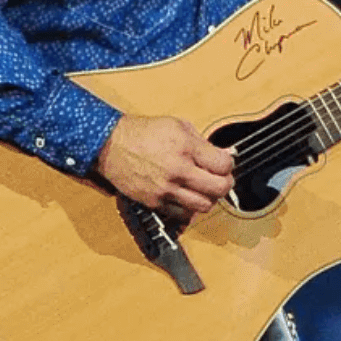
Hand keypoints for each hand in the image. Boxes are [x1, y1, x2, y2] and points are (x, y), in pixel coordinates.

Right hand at [95, 114, 233, 222]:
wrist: (112, 145)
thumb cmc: (143, 133)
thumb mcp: (178, 125)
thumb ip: (202, 142)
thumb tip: (222, 155)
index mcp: (186, 147)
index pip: (224, 165)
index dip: (228, 164)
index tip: (224, 163)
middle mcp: (178, 170)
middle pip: (219, 188)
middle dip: (225, 183)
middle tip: (221, 179)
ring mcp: (166, 188)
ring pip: (204, 206)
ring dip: (209, 198)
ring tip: (204, 189)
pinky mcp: (155, 202)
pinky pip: (183, 214)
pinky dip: (190, 208)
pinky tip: (187, 196)